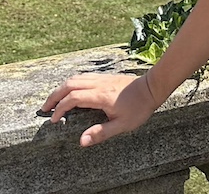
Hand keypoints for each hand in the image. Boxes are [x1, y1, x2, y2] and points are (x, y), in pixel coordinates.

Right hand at [42, 73, 158, 146]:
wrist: (153, 88)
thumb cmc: (140, 107)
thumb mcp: (123, 125)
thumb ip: (101, 133)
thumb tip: (81, 141)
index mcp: (101, 96)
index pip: (73, 98)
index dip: (60, 108)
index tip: (54, 119)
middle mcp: (100, 84)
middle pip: (70, 84)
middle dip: (54, 95)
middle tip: (45, 108)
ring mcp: (103, 78)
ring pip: (76, 78)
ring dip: (62, 88)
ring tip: (53, 100)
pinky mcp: (106, 77)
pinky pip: (84, 76)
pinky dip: (72, 83)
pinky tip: (70, 91)